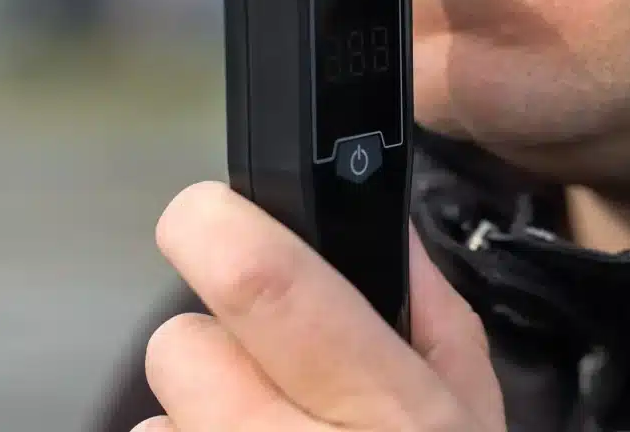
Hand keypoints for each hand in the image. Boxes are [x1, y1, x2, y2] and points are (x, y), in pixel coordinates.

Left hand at [137, 181, 505, 431]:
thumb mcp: (472, 413)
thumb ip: (431, 313)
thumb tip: (379, 227)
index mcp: (388, 412)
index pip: (263, 284)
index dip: (214, 227)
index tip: (207, 218)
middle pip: (179, 347)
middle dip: (212, 346)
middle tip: (264, 376)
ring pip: (158, 424)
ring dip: (202, 428)